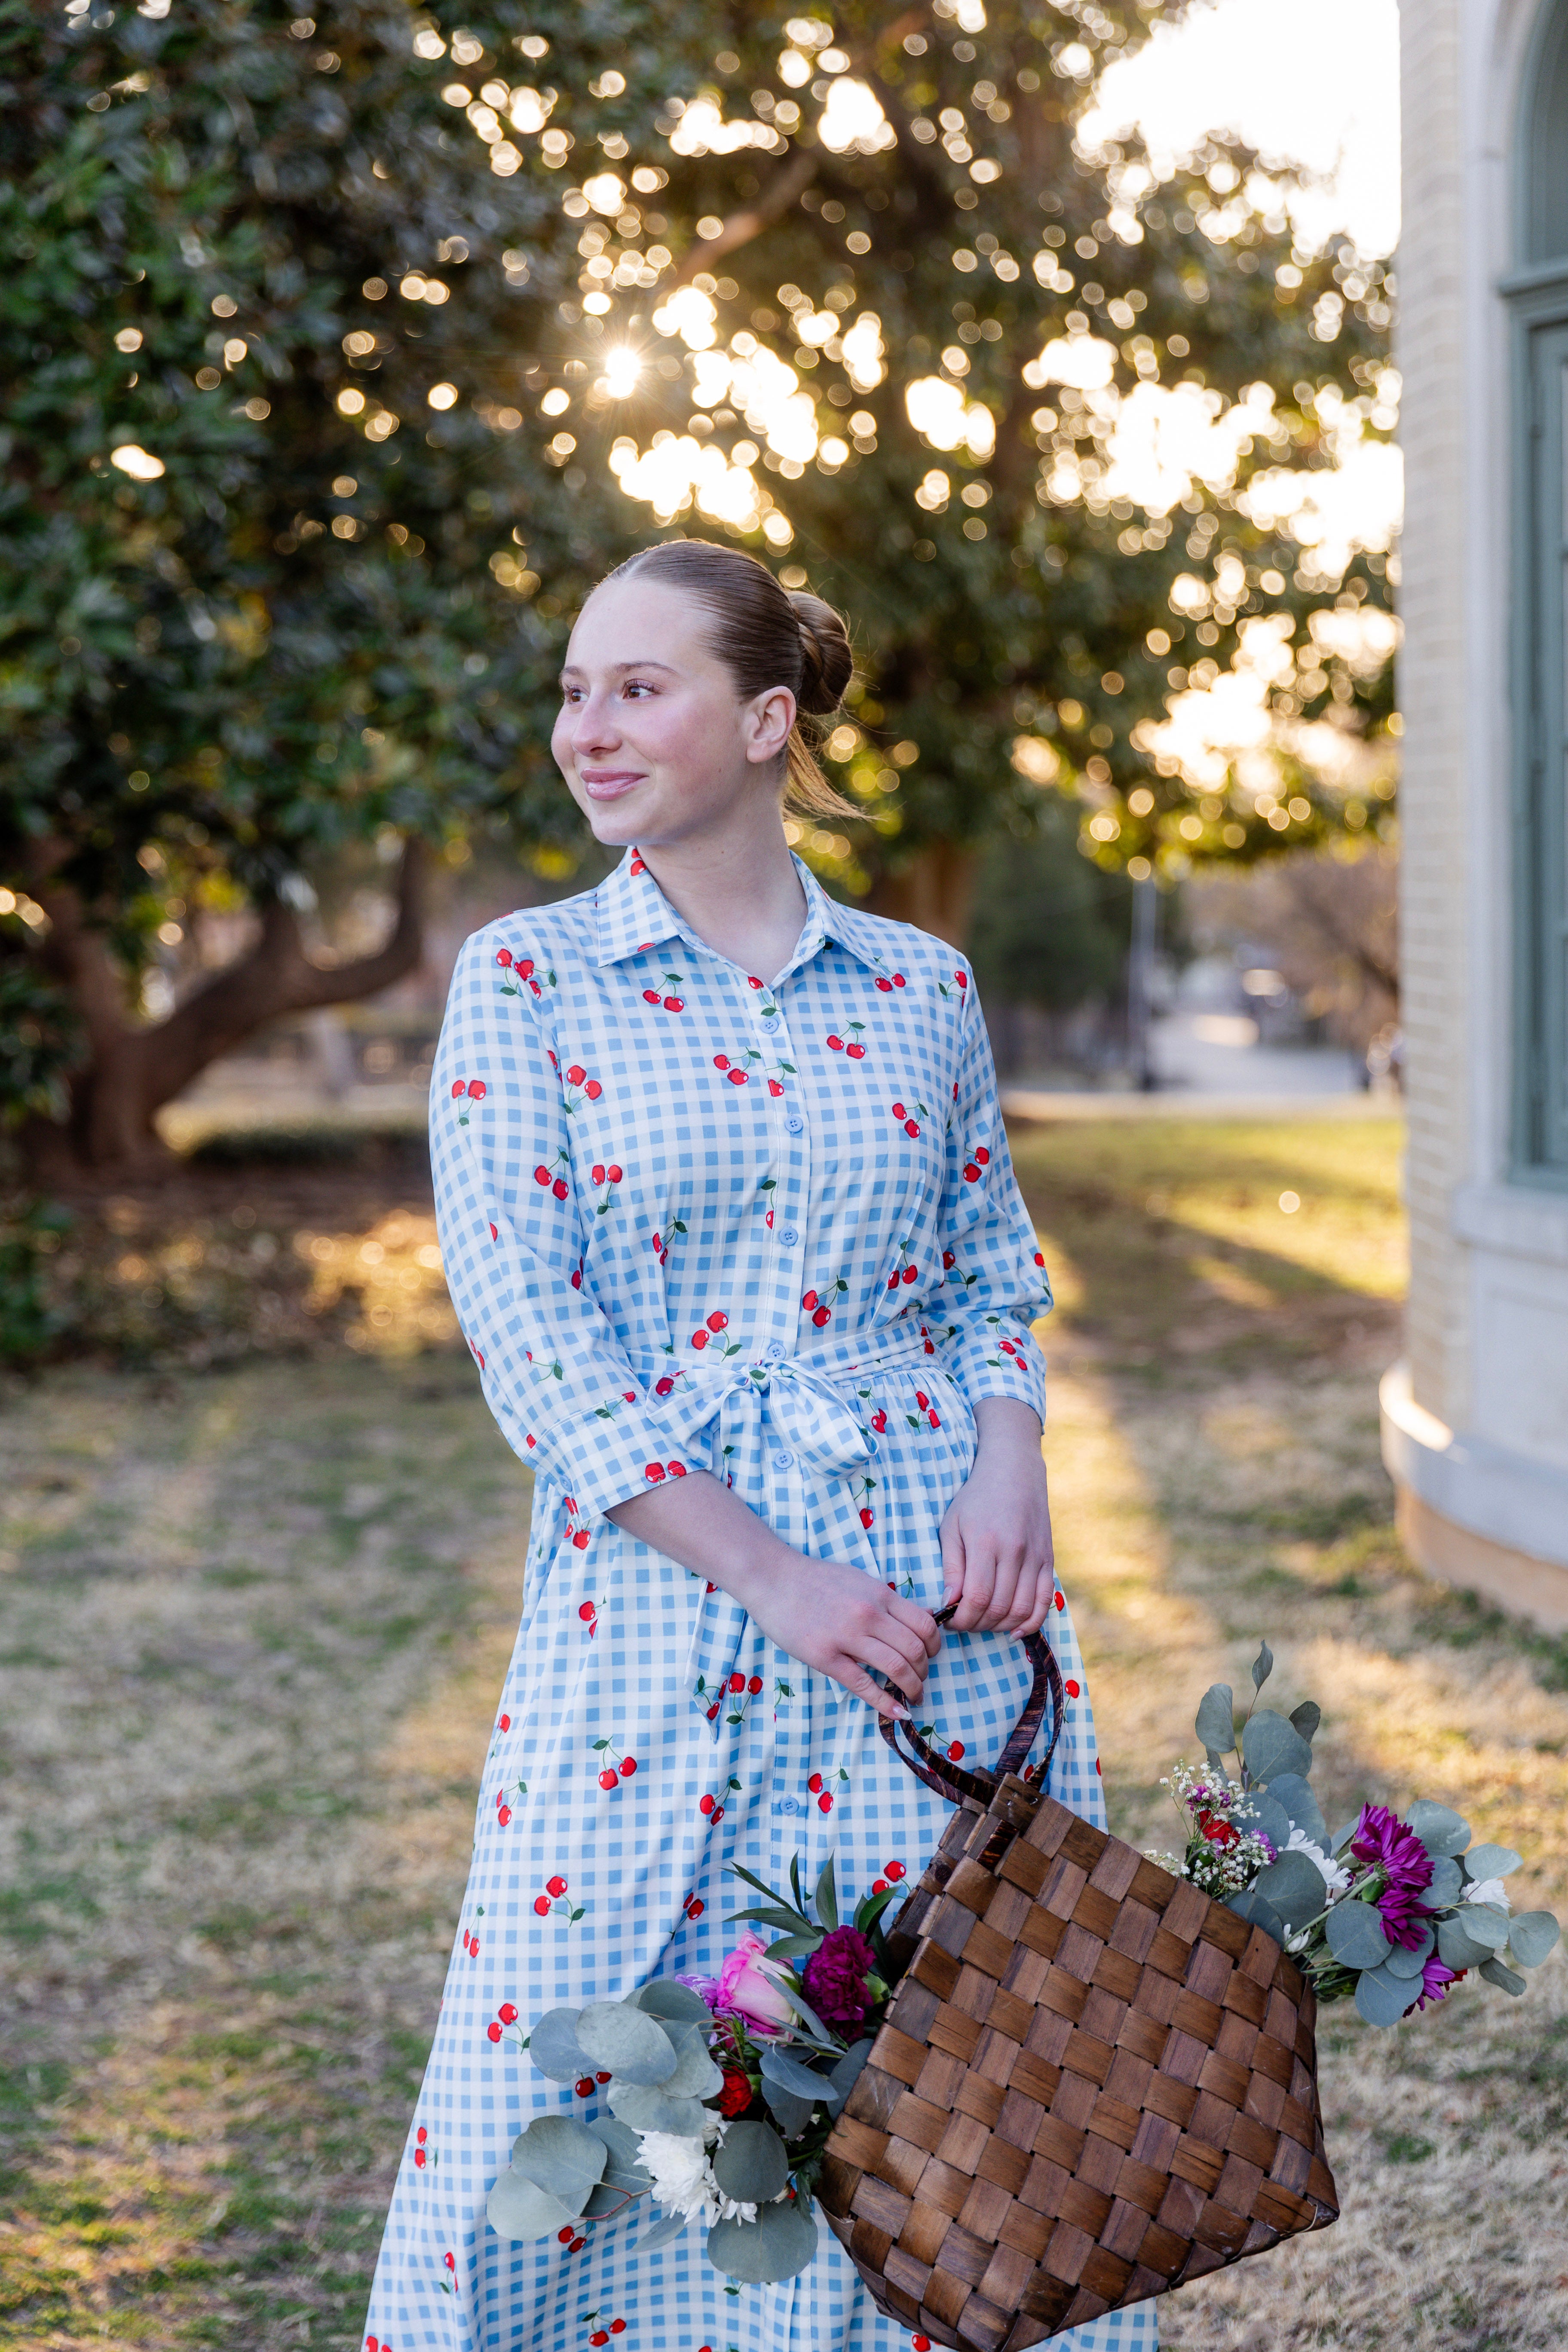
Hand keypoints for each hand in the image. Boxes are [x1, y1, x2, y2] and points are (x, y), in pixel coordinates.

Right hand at [605, 1468, 940, 1720]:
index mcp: (880, 1594)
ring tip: (913, 1697)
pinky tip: (897, 1712)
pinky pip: (863, 1684)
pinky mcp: (825, 1656)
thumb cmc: (815, 1579)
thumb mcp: (858, 1580)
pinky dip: (885, 1702)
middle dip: (925, 1671)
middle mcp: (869, 1614)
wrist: (773, 1578)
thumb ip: (884, 1600)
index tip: (932, 1656)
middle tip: (922, 1681)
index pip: (924, 1624)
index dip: (935, 1645)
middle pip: (915, 1649)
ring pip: (896, 1668)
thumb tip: (909, 1624)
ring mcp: (847, 1636)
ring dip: (912, 1687)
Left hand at [940, 1397, 1055, 1635]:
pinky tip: (1014, 1629)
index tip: (950, 1620)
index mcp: (986, 1543)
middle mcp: (1014, 1552)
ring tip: (984, 1621)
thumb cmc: (976, 1499)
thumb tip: (950, 1604)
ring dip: (1000, 1626)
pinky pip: (1045, 1601)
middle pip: (999, 1608)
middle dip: (977, 1624)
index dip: (962, 1619)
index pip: (977, 1598)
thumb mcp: (952, 1526)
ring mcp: (1035, 1557)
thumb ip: (952, 1566)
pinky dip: (1031, 1622)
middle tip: (964, 1621)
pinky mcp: (1049, 1560)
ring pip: (1022, 1610)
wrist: (1014, 1471)